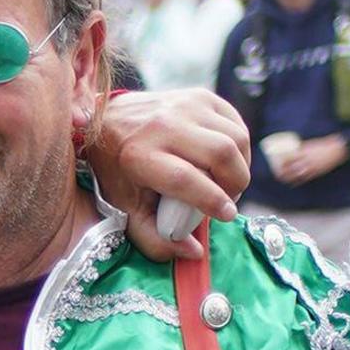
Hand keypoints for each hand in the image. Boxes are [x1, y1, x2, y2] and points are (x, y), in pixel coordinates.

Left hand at [89, 88, 249, 258]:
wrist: (108, 121)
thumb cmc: (118, 171)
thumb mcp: (125, 209)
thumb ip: (155, 238)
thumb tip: (194, 253)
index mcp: (138, 156)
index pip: (185, 179)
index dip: (212, 200)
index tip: (226, 215)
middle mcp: (162, 126)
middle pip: (220, 153)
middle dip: (235, 183)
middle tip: (228, 200)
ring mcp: (183, 106)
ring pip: (234, 137)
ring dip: (241, 165)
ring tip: (229, 183)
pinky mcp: (199, 96)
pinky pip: (235, 123)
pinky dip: (240, 145)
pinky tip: (229, 160)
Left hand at [281, 133, 349, 182]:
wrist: (337, 150)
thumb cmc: (324, 145)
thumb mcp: (311, 144)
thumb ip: (302, 148)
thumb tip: (293, 151)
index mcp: (304, 152)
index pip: (289, 158)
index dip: (281, 162)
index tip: (276, 162)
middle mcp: (306, 161)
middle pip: (290, 169)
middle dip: (282, 172)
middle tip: (277, 173)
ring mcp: (311, 168)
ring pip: (296, 175)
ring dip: (288, 178)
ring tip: (283, 179)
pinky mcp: (315, 173)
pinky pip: (304, 179)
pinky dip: (297, 182)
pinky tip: (293, 183)